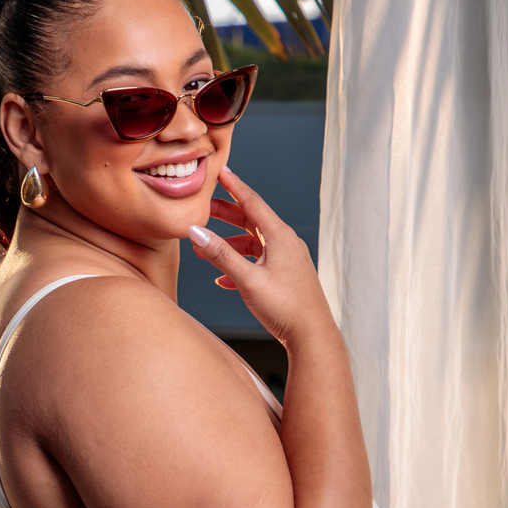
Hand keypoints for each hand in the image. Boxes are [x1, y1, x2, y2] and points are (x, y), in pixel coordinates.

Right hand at [187, 165, 327, 344]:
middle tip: (205, 208)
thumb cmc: (285, 308)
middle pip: (251, 220)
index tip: (221, 171)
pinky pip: (258, 263)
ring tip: (206, 249)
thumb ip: (220, 255)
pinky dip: (239, 266)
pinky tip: (224, 280)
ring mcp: (286, 261)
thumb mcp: (248, 279)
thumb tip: (196, 232)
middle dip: (226, 214)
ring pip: (253, 243)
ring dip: (229, 244)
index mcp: (279, 237)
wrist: (312, 336)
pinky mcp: (285, 277)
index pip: (252, 202)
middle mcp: (285, 244)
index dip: (234, 186)